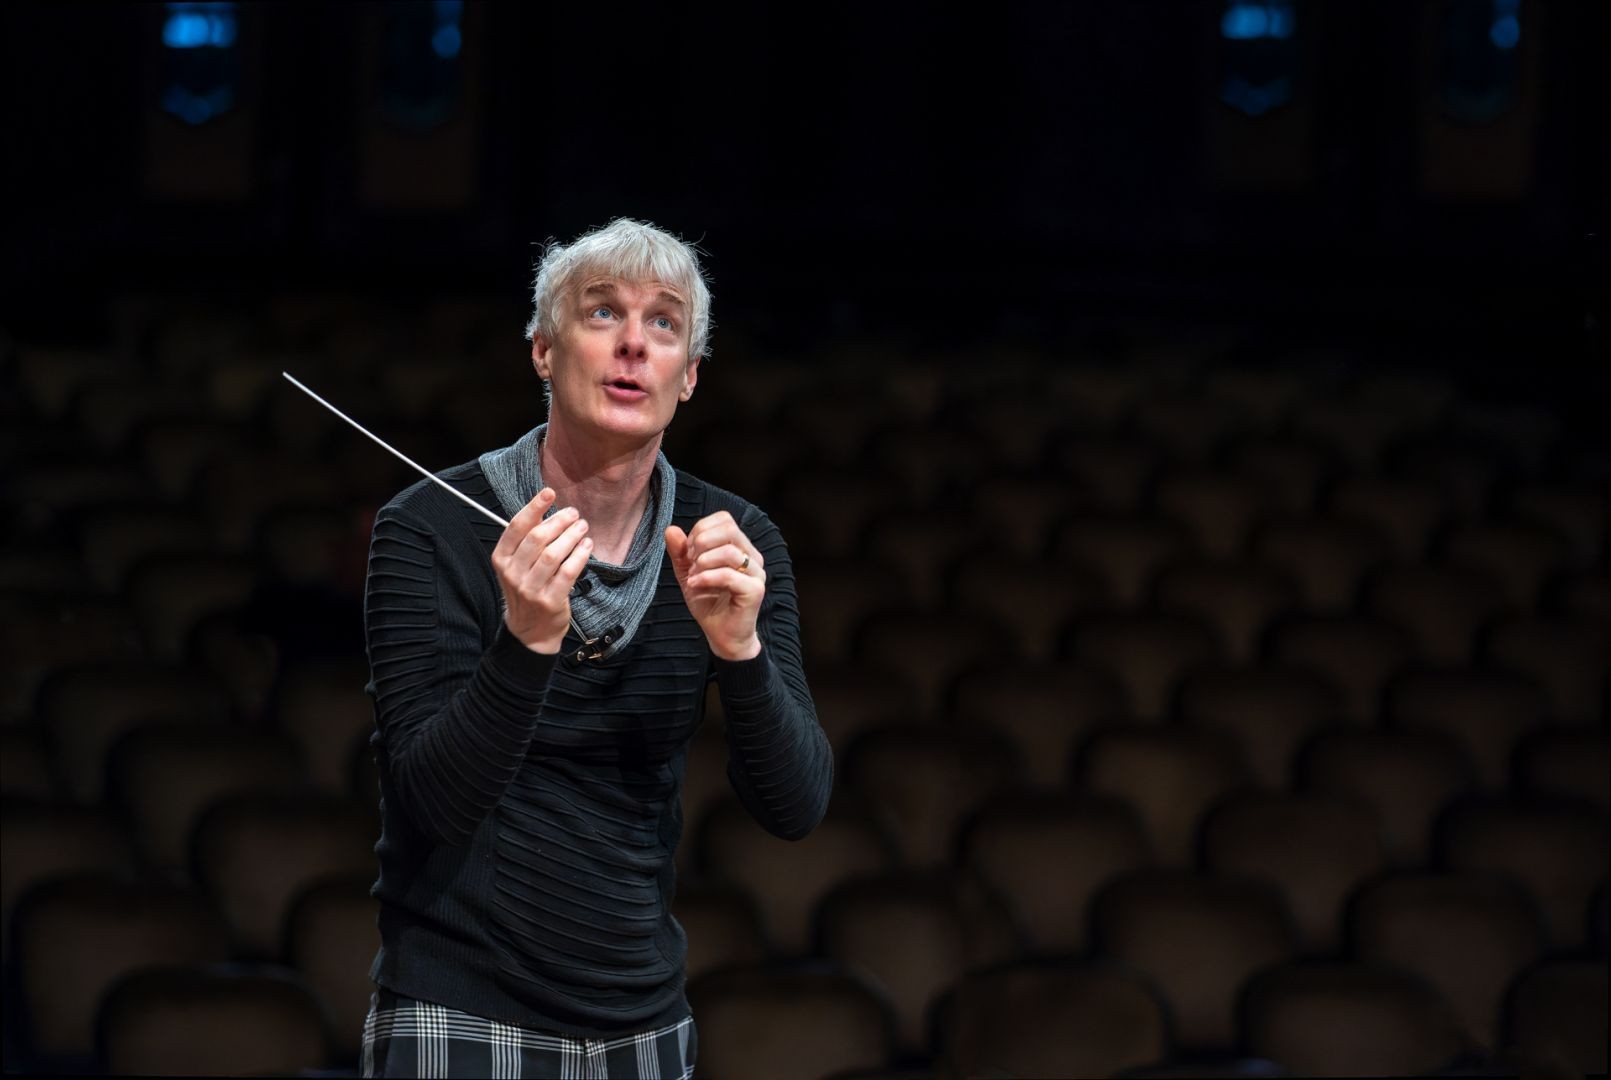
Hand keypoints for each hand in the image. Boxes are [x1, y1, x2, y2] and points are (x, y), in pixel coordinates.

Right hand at [491, 487, 592, 652]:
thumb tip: (545, 507)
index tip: (550, 492)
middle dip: (559, 521)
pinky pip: (568, 572)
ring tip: (582, 527)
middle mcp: (513, 573)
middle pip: (537, 538)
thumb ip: (527, 539)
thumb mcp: (518, 564)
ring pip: (553, 554)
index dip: (534, 507)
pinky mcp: (550, 601)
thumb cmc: (527, 589)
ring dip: (571, 536)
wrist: (530, 631)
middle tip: (574, 514)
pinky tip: (586, 545)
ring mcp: (530, 589)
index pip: (516, 527)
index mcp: (501, 559)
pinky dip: (580, 555)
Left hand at [665, 511, 763, 660]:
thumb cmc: (709, 602)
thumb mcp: (688, 573)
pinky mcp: (755, 591)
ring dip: (703, 562)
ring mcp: (756, 573)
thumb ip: (680, 552)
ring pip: (730, 551)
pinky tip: (695, 585)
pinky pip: (729, 575)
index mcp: (740, 547)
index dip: (702, 529)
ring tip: (693, 577)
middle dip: (701, 542)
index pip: (724, 519)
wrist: (721, 636)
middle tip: (691, 563)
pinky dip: (707, 578)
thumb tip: (671, 529)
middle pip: (729, 529)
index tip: (689, 552)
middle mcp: (752, 557)